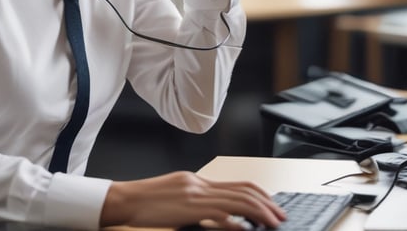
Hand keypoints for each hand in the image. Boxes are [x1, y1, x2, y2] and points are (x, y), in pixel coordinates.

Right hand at [100, 171, 286, 228]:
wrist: (125, 199)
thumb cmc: (146, 202)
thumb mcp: (177, 196)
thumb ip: (198, 202)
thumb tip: (220, 216)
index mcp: (198, 180)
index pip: (238, 184)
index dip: (261, 194)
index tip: (273, 205)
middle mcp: (200, 184)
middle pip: (243, 191)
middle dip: (267, 204)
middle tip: (281, 216)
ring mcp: (194, 195)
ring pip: (237, 201)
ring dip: (259, 213)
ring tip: (272, 223)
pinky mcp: (187, 208)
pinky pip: (218, 214)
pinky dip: (235, 222)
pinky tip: (246, 229)